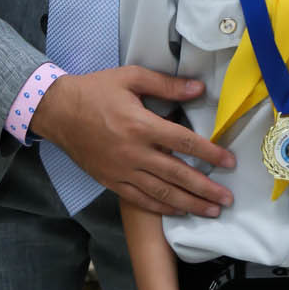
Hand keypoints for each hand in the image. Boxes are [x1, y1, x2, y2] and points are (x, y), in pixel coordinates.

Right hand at [30, 66, 235, 215]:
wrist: (58, 111)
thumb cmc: (96, 90)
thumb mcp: (131, 78)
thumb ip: (166, 85)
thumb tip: (199, 88)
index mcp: (141, 125)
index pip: (184, 142)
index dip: (210, 153)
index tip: (230, 162)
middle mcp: (134, 152)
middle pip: (177, 175)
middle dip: (205, 188)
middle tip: (228, 199)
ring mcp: (121, 170)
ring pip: (161, 193)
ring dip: (189, 204)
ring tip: (211, 211)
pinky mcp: (111, 181)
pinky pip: (140, 200)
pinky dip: (162, 208)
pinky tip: (178, 211)